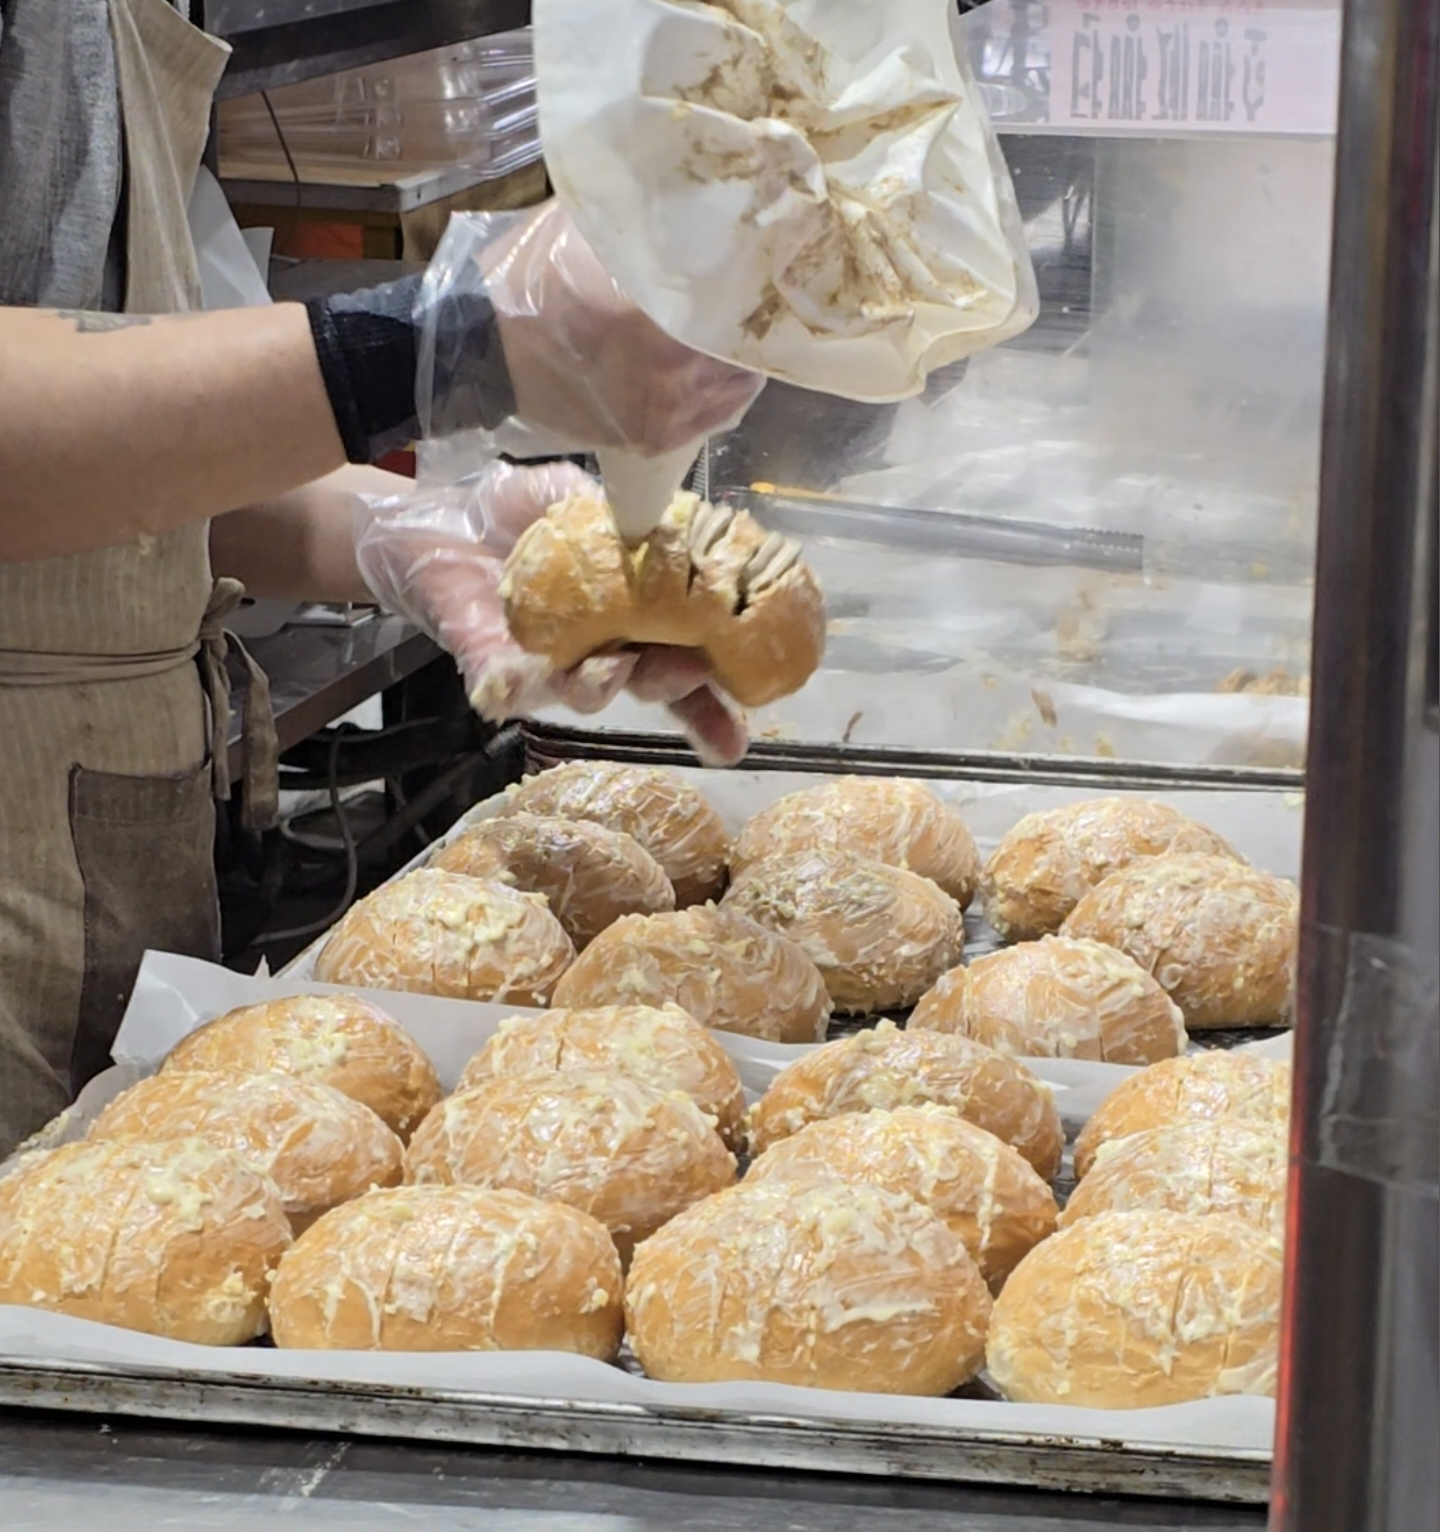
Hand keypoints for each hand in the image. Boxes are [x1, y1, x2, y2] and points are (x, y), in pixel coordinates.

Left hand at [353, 461, 749, 765]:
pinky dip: (511, 691)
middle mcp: (603, 651)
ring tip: (610, 668)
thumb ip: (627, 513)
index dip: (718, 695)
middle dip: (676, 687)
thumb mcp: (577, 496)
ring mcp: (550, 668)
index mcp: (637, 616)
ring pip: (587, 695)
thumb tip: (679, 518)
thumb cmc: (517, 510)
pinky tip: (510, 683)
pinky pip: (507, 693)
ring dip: (605, 687)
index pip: (688, 661)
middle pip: (651, 686)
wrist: (436, 516)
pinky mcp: (494, 672)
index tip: (752, 709)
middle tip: (689, 669)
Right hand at [483, 202, 763, 454]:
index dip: (758, 281)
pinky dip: (721, 394)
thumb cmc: (538, 278)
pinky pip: (713, 418)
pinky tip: (712, 371)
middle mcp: (677, 369)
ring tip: (731, 335)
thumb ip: (649, 219)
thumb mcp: (593, 227)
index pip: (743, 299)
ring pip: (738, 386)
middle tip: (751, 299)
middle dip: (750, 323)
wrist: (487, 349)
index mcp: (663, 312)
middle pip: (748, 346)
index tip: (763, 264)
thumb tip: (699, 200)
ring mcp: (669, 412)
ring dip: (740, 361)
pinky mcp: (655, 437)